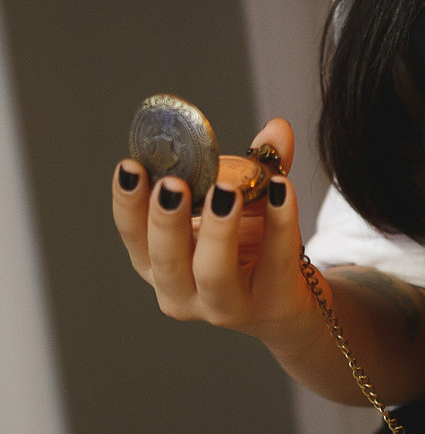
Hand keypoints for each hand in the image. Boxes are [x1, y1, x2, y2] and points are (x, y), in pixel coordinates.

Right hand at [112, 117, 320, 345]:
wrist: (288, 302)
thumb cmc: (250, 247)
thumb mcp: (242, 204)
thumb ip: (254, 166)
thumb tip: (277, 128)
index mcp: (159, 265)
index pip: (134, 236)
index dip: (128, 204)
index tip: (130, 166)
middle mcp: (182, 292)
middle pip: (165, 260)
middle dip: (165, 220)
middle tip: (172, 183)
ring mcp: (226, 306)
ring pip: (213, 273)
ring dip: (217, 230)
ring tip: (225, 191)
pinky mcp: (271, 304)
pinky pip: (275, 261)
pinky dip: (280, 222)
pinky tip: (282, 188)